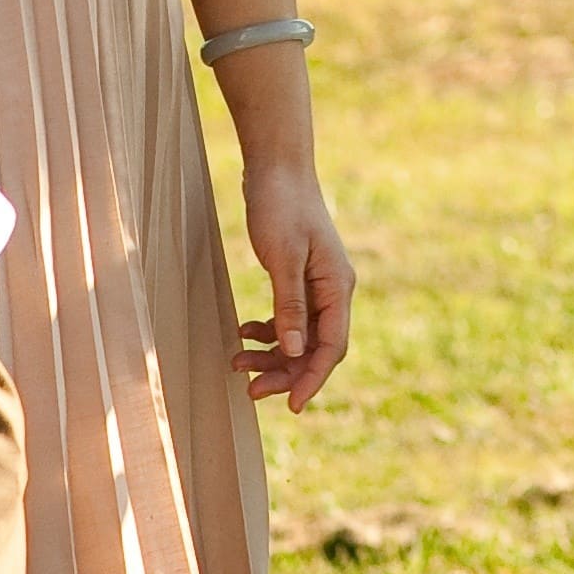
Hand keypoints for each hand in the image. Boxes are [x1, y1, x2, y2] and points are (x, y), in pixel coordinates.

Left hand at [237, 156, 353, 411]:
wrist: (276, 168)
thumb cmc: (281, 207)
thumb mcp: (283, 257)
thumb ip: (290, 305)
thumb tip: (296, 351)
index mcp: (337, 286)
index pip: (333, 346)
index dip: (313, 378)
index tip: (290, 405)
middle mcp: (333, 290)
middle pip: (316, 348)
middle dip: (285, 372)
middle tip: (250, 391)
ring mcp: (317, 285)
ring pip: (299, 337)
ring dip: (271, 355)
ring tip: (236, 364)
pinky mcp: (298, 279)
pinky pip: (288, 320)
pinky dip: (267, 332)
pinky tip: (243, 334)